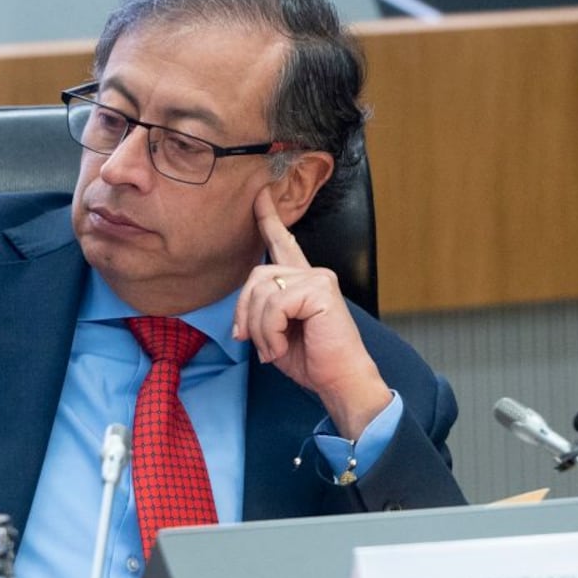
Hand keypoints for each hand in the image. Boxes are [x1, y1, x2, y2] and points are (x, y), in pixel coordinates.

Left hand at [232, 187, 391, 438]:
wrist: (339, 380)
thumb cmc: (311, 360)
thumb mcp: (275, 333)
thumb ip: (260, 312)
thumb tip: (238, 321)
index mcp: (303, 281)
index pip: (283, 243)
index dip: (269, 219)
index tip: (260, 196)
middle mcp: (313, 273)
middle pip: (255, 277)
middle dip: (245, 313)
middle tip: (251, 342)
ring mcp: (318, 279)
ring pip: (261, 293)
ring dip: (259, 329)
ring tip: (274, 349)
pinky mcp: (320, 290)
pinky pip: (274, 305)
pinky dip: (269, 332)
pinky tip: (282, 347)